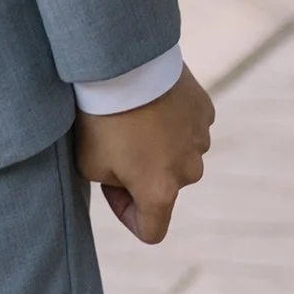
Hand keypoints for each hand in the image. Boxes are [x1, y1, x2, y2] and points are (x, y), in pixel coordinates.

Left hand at [75, 66, 213, 242]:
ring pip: (178, 153)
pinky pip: (187, 125)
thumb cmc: (101, 116)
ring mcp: (201, 139)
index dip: (127, 216)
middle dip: (142, 173)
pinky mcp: (205, 110)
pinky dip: (170, 119)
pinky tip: (150, 100)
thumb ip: (111, 183)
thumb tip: (124, 178)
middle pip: (165, 186)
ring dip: (158, 145)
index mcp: (160, 191)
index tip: (111, 190)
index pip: (152, 231)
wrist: (123, 62)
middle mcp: (189, 171)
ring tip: (132, 116)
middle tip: (115, 142)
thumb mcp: (89, 163)